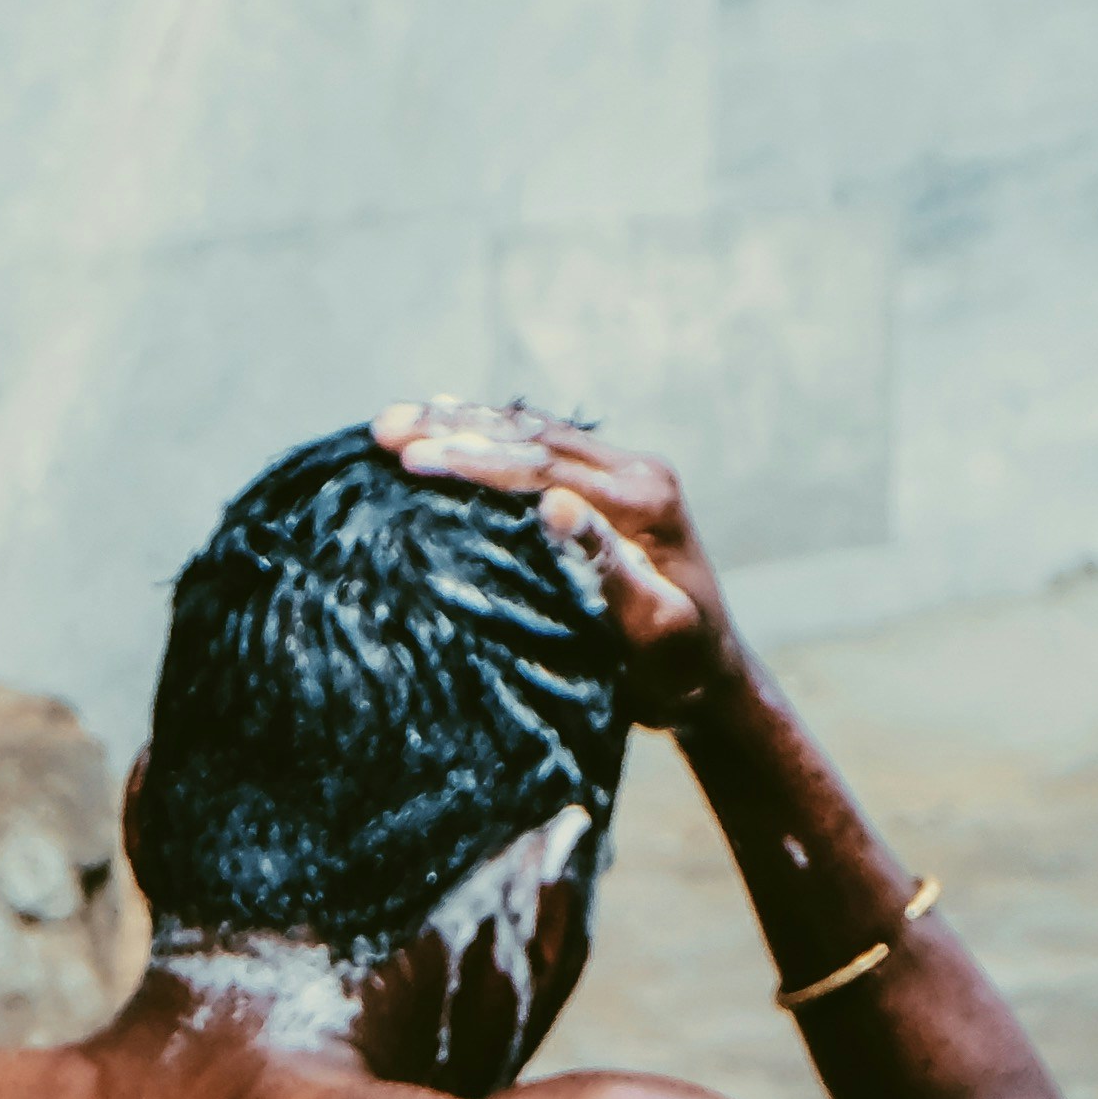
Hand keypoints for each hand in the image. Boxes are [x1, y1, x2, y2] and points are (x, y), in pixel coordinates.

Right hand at [376, 401, 746, 728]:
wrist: (714, 678)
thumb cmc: (680, 669)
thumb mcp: (652, 630)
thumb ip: (608, 569)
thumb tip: (555, 507)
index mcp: (643, 501)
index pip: (543, 469)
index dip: (474, 461)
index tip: (410, 458)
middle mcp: (637, 473)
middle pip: (532, 438)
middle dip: (453, 430)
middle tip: (383, 427)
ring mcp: (626, 474)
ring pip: (533, 433)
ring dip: (463, 424)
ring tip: (394, 420)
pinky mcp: (612, 486)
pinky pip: (544, 447)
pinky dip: (491, 434)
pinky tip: (447, 421)